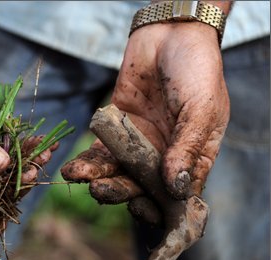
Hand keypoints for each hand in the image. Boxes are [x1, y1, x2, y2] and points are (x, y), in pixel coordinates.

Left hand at [62, 22, 229, 218]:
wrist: (170, 35)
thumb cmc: (197, 71)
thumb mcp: (201, 110)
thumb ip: (187, 149)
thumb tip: (176, 189)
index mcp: (191, 160)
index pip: (176, 198)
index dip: (159, 210)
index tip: (141, 209)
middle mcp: (163, 159)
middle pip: (140, 189)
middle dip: (120, 193)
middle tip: (103, 190)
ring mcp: (138, 146)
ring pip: (116, 174)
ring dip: (98, 180)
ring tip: (81, 178)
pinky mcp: (115, 132)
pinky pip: (99, 153)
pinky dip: (86, 162)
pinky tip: (73, 168)